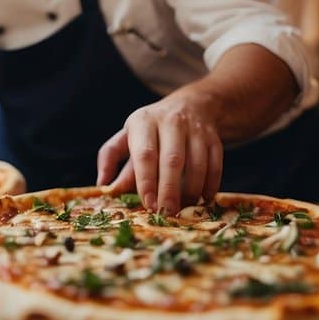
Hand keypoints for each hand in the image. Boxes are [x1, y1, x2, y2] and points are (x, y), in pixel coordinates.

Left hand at [95, 92, 222, 213]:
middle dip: (169, 191)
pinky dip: (210, 186)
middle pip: (172, 161)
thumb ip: (112, 159)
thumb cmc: (152, 129)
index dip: (146, 182)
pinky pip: (215, 166)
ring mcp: (196, 129)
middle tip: (166, 214)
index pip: (145, 154)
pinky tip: (202, 199)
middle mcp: (171, 122)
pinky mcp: (215, 139)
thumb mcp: (129, 136)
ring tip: (181, 209)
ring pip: (197, 165)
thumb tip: (103, 185)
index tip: (148, 204)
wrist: (192, 105)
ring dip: (190, 192)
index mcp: (144, 121)